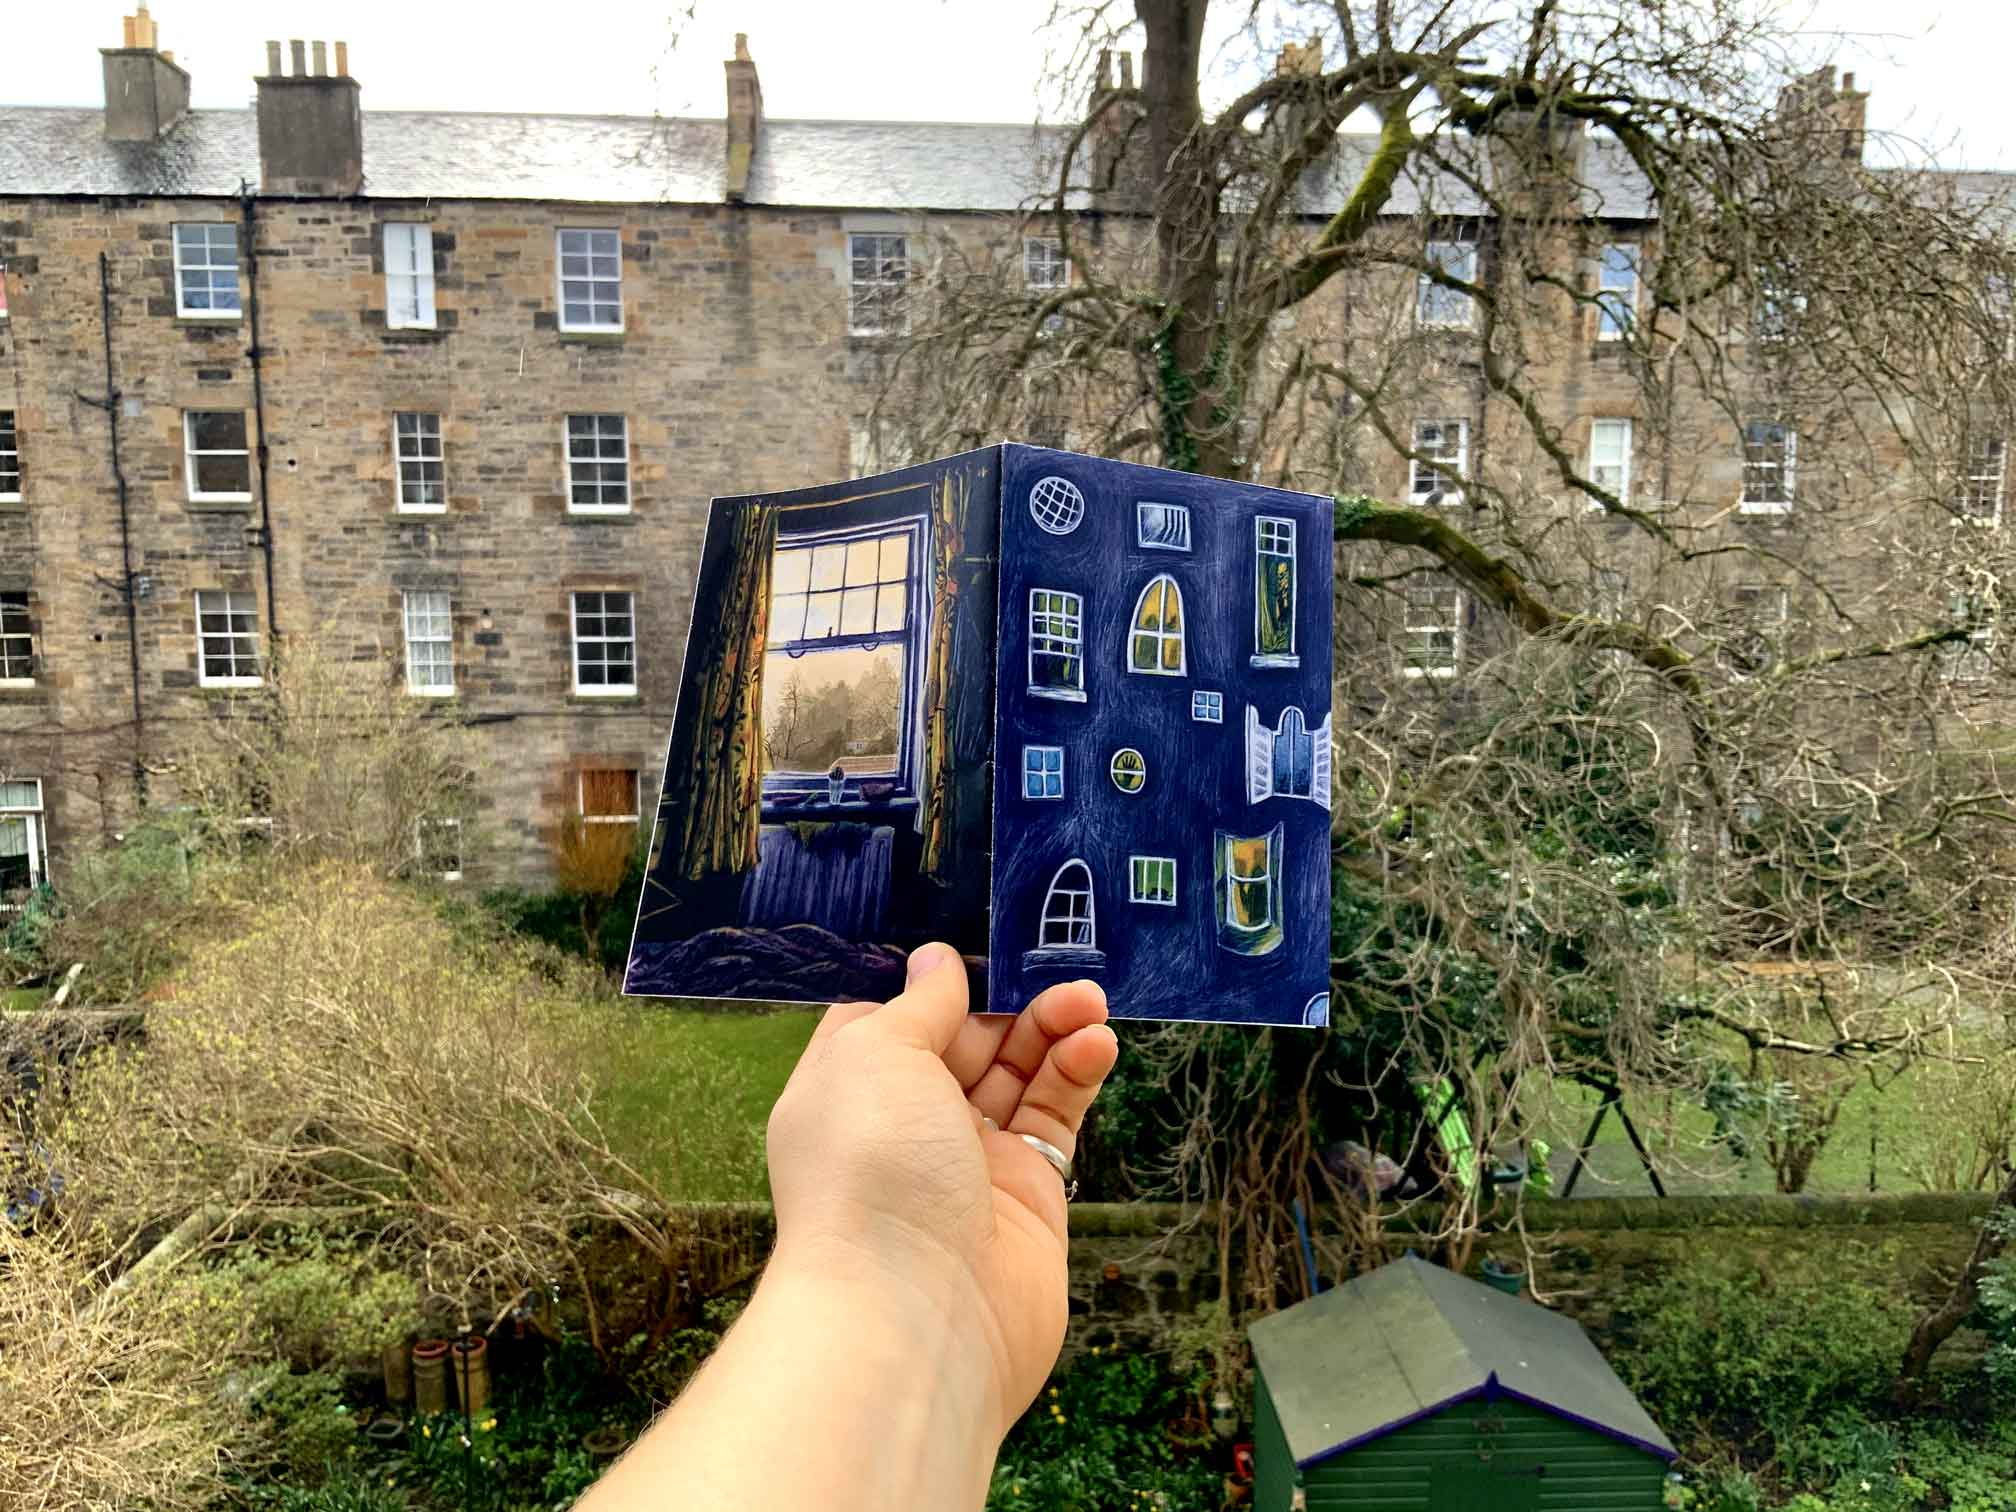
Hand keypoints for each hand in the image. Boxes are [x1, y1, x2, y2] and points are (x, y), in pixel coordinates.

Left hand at [765, 942, 1118, 1435]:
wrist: (918, 1310)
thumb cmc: (873, 1167)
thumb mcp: (877, 1054)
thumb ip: (919, 1005)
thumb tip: (935, 960)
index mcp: (848, 1090)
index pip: (890, 1022)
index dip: (932, 985)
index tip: (975, 945)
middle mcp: (905, 1125)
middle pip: (964, 1042)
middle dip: (1006, 1001)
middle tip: (1053, 964)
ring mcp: (969, 1162)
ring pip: (1018, 1075)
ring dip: (1053, 1029)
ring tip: (1089, 998)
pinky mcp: (1029, 1194)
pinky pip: (1055, 1118)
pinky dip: (1077, 1074)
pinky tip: (1097, 1042)